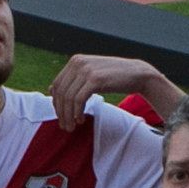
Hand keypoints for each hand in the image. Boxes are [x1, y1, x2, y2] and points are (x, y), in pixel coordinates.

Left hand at [49, 54, 167, 125]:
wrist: (137, 73)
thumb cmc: (114, 77)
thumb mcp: (91, 74)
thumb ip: (74, 80)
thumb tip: (51, 90)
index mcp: (75, 61)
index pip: (57, 84)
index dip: (56, 103)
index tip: (61, 116)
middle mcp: (78, 63)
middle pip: (61, 92)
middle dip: (60, 112)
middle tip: (65, 126)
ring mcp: (87, 70)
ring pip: (68, 98)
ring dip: (68, 116)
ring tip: (72, 126)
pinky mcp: (95, 79)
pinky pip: (79, 100)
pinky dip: (77, 112)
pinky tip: (80, 120)